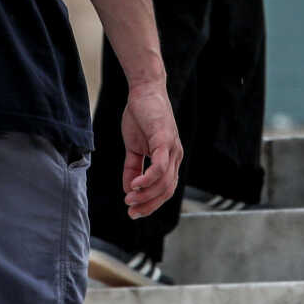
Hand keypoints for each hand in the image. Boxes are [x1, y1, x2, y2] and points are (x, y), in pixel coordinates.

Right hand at [119, 80, 182, 218]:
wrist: (144, 90)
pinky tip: (135, 185)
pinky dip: (148, 179)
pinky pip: (160, 165)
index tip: (134, 212)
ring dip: (146, 194)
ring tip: (129, 199)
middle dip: (149, 205)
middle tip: (131, 212)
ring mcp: (172, 148)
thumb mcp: (134, 147)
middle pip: (167, 190)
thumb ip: (133, 168)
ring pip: (164, 181)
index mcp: (170, 159)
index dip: (151, 204)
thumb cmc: (141, 116)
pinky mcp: (164, 139)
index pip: (165, 189)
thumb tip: (128, 189)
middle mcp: (175, 156)